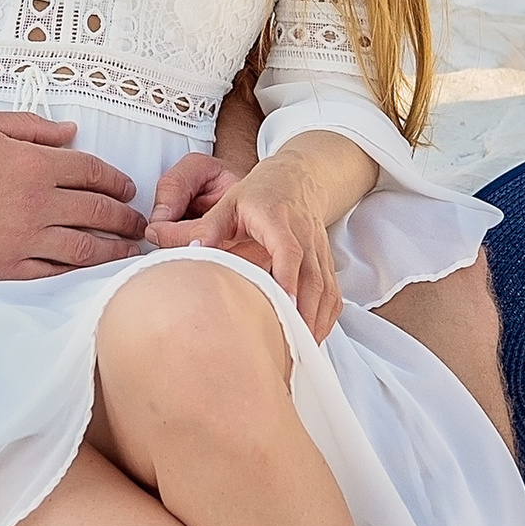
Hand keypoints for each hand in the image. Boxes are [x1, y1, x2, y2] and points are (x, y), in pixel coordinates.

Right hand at [0, 111, 146, 276]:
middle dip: (126, 217)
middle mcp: (36, 203)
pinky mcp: (8, 266)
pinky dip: (79, 271)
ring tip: (130, 250)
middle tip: (139, 222)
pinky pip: (54, 271)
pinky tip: (93, 270)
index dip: (117, 180)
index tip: (127, 188)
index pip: (93, 172)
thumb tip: (72, 133)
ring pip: (85, 248)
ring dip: (114, 249)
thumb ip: (34, 127)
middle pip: (98, 211)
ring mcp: (23, 238)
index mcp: (34, 164)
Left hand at [149, 152, 340, 337]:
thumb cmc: (262, 192)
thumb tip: (192, 252)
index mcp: (278, 219)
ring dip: (316, 320)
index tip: (284, 302)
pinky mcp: (326, 261)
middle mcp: (304, 235)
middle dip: (305, 312)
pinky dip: (326, 316)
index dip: (287, 277)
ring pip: (326, 289)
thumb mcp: (229, 203)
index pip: (288, 250)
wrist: (297, 178)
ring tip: (301, 347)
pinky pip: (333, 292)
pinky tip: (313, 334)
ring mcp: (319, 249)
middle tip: (291, 342)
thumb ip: (208, 227)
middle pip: (313, 277)